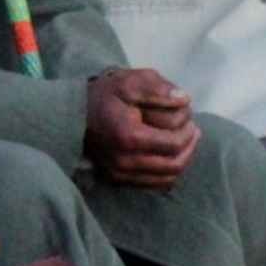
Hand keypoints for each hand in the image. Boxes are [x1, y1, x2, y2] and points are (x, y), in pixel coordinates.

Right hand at [84, 69, 199, 188]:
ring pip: (167, 178)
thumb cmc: (104, 96)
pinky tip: (170, 154)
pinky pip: (154, 184)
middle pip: (174, 165)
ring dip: (182, 160)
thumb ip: (157, 88)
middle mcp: (124, 162)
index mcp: (128, 137)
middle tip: (192, 131)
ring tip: (184, 142)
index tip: (190, 119)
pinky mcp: (119, 181)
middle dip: (189, 147)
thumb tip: (184, 99)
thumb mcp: (129, 81)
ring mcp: (120, 174)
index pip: (173, 144)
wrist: (73, 116)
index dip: (188, 132)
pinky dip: (168, 172)